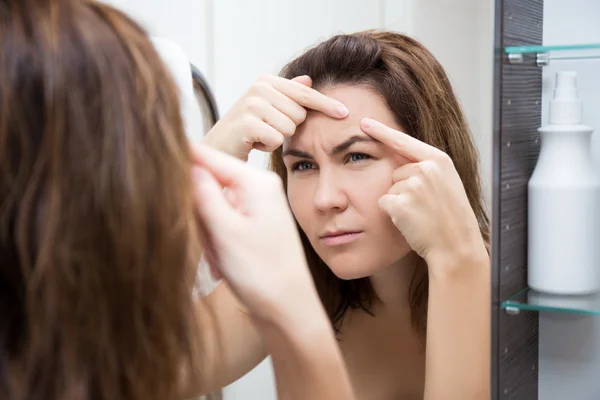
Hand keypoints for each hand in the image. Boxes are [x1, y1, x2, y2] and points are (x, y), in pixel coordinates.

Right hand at [191, 144, 317, 323]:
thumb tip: (187, 163)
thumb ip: (203, 194)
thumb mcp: (225, 231)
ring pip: (211, 207)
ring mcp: (257, 207)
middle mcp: (259, 188)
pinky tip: (224, 263)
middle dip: (199, 214)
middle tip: (209, 243)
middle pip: (208, 184)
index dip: (182, 162)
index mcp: (256, 182)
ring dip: (207, 233)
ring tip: (220, 258)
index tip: (157, 168)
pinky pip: (222, 223)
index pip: (209, 157)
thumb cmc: (262, 273)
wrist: (288, 309)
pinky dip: (216, 242)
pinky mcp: (254, 224)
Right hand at [203, 75, 348, 159]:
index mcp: (267, 81)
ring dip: (277, 138)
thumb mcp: (268, 110)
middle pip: (300, 114)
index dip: (326, 104)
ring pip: (290, 128)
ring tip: (259, 136)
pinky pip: (277, 139)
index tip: (345, 113)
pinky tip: (253, 143)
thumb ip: (288, 94)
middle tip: (267, 130)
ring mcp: (252, 103)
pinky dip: (268, 146)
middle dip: (288, 128)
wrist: (216, 149)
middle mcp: (260, 88)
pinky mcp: (247, 122)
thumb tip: (309, 79)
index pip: (306, 92)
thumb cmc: (246, 131)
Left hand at [360, 118, 485, 274]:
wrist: (456, 245)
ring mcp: (412, 186)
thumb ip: (426, 167)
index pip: (404, 141)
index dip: (382, 131)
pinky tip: (411, 221)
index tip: (364, 122)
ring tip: (421, 214)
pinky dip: (393, 214)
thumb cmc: (450, 216)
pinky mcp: (399, 203)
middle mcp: (425, 169)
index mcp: (439, 160)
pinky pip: (384, 203)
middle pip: (395, 171)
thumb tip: (399, 157)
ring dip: (399, 201)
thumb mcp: (446, 182)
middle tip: (425, 206)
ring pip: (389, 188)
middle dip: (403, 188)